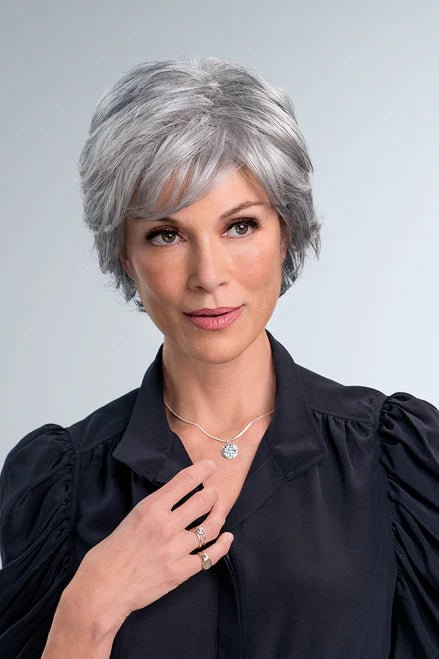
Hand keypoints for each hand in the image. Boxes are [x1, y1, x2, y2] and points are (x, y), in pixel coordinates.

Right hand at [63, 459, 232, 633]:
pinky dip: (222, 545)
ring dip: (218, 515)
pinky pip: (210, 556)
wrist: (104, 588)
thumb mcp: (132, 517)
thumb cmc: (111, 552)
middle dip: (212, 494)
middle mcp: (166, 526)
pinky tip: (227, 537)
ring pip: (210, 526)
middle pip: (203, 501)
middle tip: (213, 492)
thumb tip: (176, 499)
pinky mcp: (181, 571)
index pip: (184, 481)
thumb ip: (156, 508)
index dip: (202, 470)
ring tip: (219, 510)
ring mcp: (175, 549)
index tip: (210, 466)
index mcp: (151, 508)